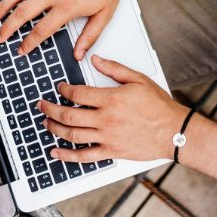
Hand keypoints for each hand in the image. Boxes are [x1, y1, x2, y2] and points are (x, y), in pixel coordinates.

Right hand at [0, 0, 134, 58]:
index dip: (29, 43)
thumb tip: (79, 53)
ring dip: (3, 6)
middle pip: (23, 13)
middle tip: (0, 36)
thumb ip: (90, 35)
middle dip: (8, 28)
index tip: (21, 49)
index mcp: (67, 7)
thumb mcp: (105, 13)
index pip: (41, 30)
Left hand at [37, 56, 188, 162]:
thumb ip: (114, 69)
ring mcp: (107, 137)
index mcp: (110, 99)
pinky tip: (56, 152)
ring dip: (55, 129)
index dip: (64, 89)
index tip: (60, 87)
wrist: (174, 131)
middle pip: (68, 114)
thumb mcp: (138, 79)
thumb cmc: (159, 106)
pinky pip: (84, 156)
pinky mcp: (111, 152)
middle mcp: (105, 119)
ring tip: (46, 124)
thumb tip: (96, 60)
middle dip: (50, 109)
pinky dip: (67, 155)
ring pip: (72, 134)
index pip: (78, 93)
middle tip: (42, 106)